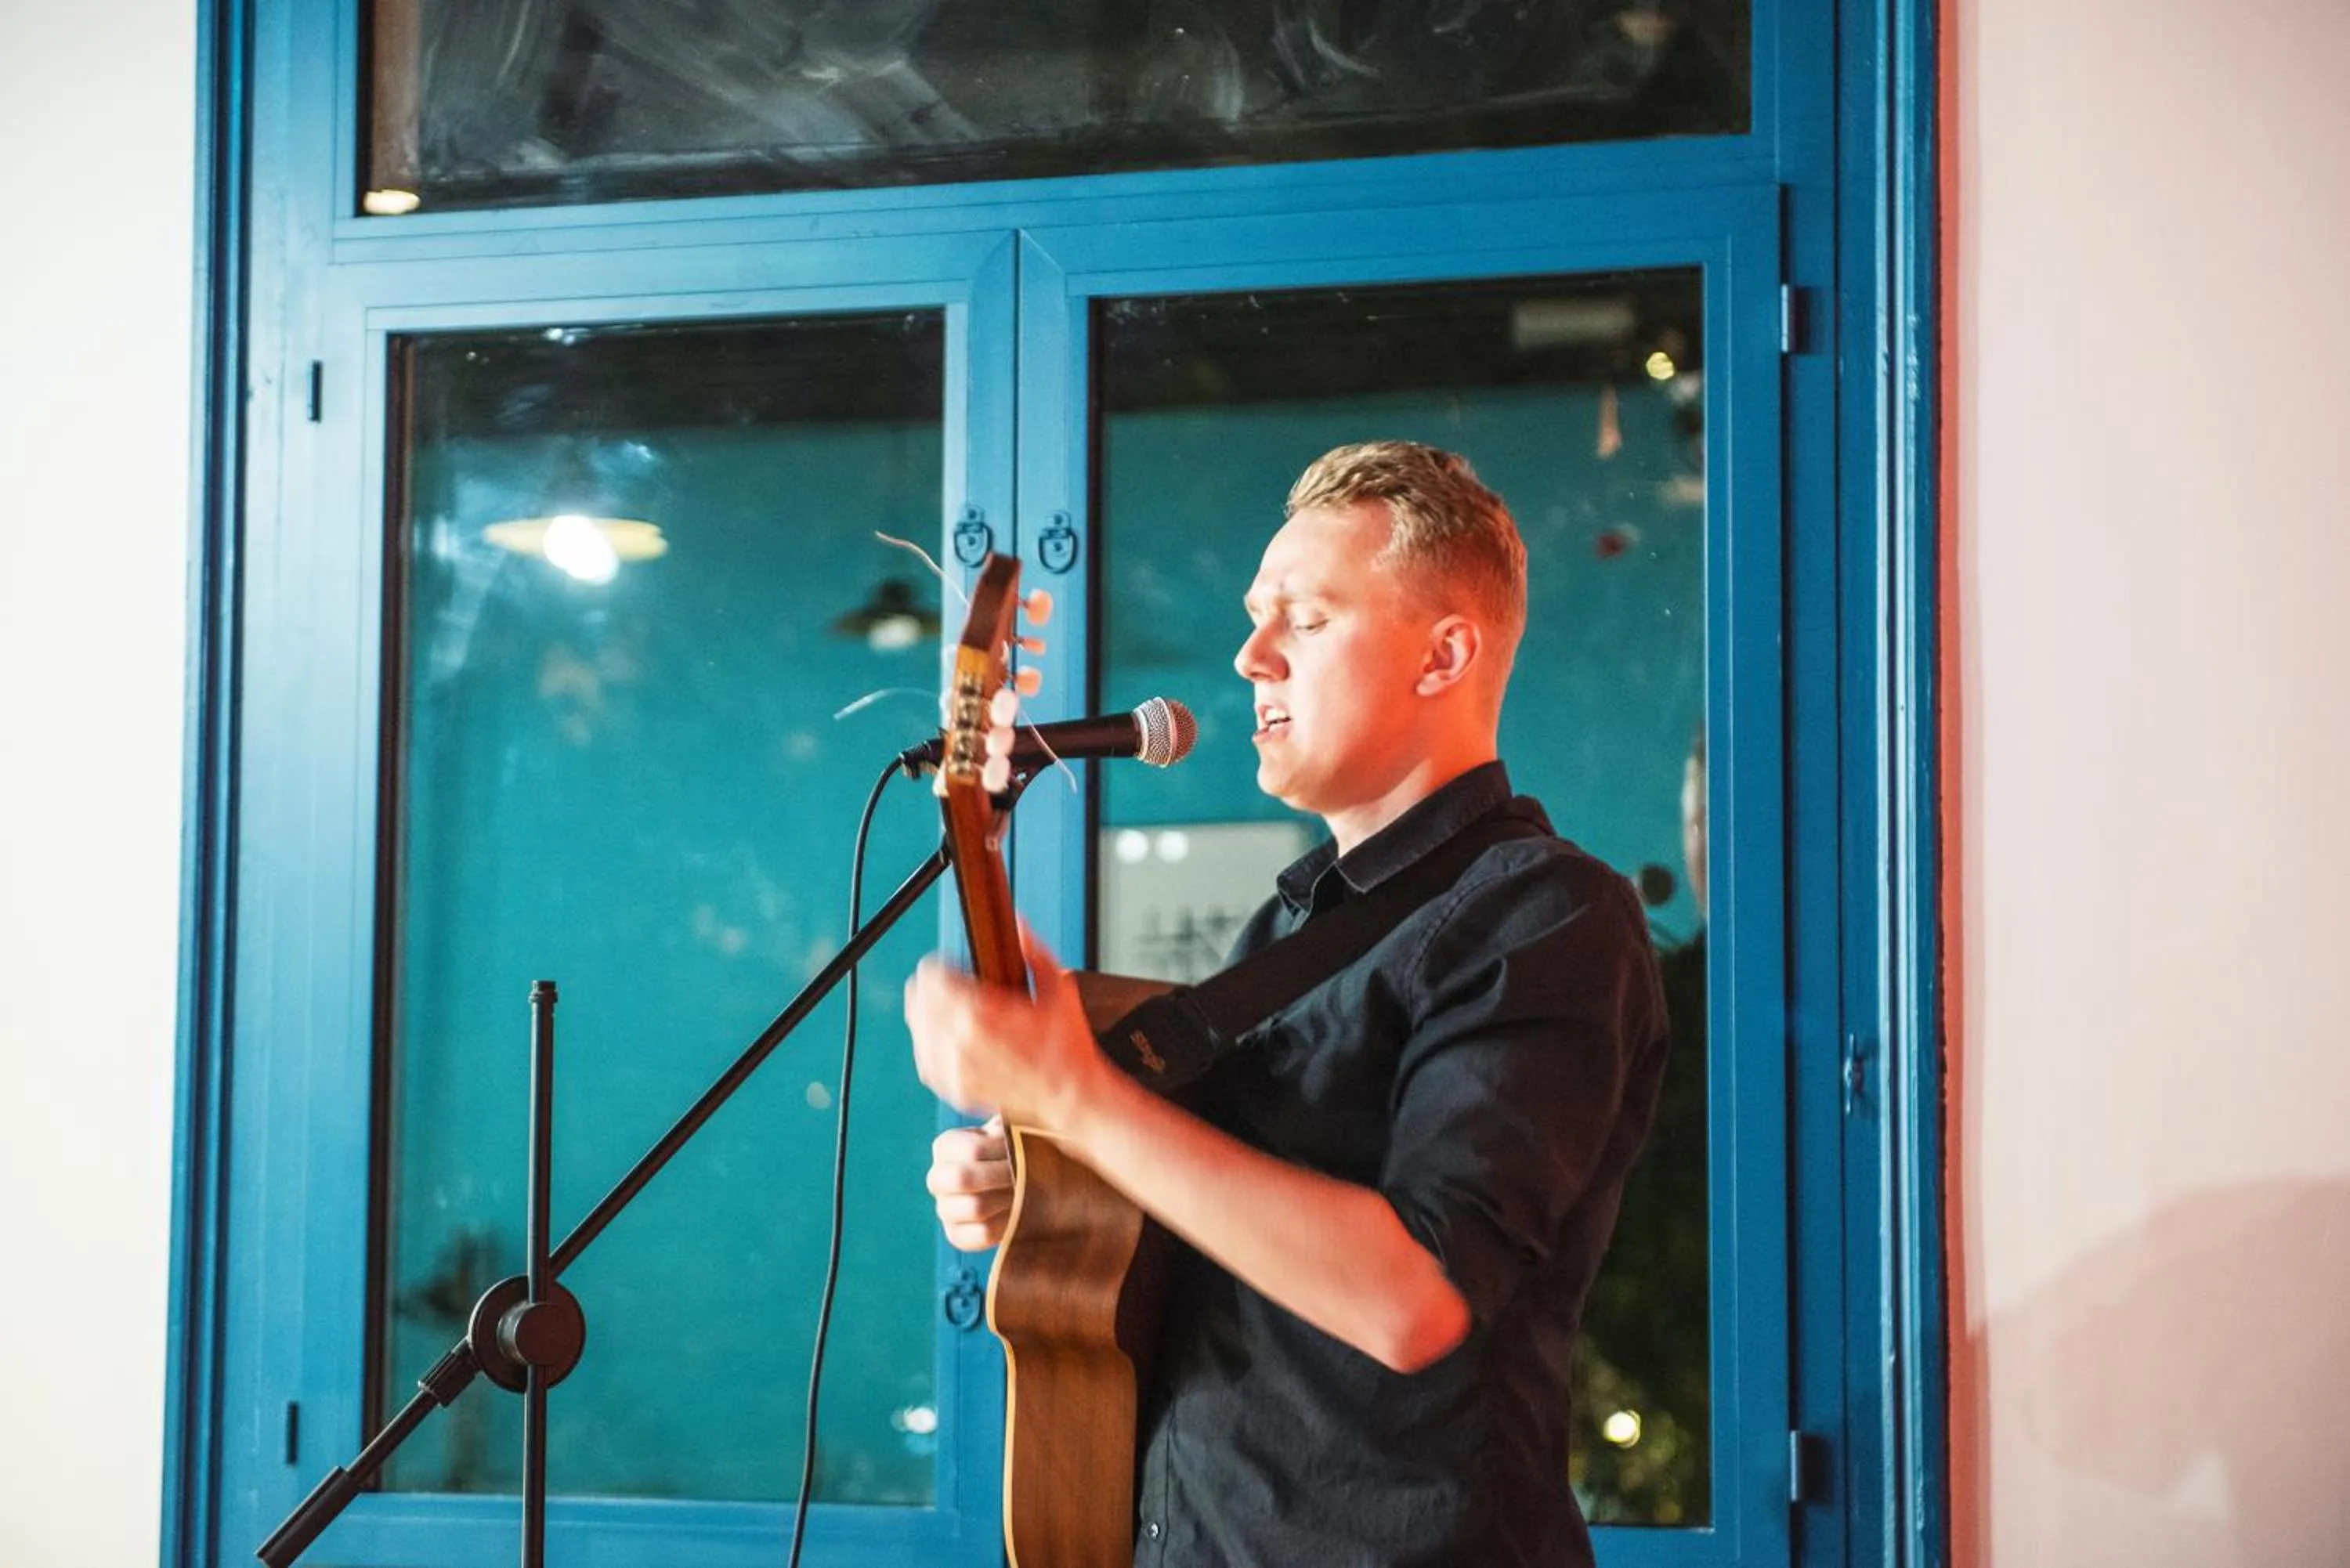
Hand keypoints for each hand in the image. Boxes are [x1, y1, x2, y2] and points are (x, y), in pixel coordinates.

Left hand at [905, 920, 1105, 1134]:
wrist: (1071, 1096)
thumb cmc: (1067, 1047)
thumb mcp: (1059, 988)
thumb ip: (1034, 951)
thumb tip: (1018, 925)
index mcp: (980, 1013)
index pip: (931, 975)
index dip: (940, 965)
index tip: (951, 966)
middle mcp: (959, 1042)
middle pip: (918, 999)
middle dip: (932, 987)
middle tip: (949, 985)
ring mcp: (954, 1069)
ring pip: (918, 1028)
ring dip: (929, 1015)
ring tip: (950, 1011)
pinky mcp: (954, 1089)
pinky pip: (925, 1058)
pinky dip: (932, 1045)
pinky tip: (949, 1039)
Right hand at [927, 1115, 1012, 1250]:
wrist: (1027, 1182)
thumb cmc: (1018, 1149)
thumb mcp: (1012, 1129)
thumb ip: (1008, 1124)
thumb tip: (1005, 1126)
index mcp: (947, 1145)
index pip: (972, 1151)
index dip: (1003, 1153)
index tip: (1022, 1152)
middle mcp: (938, 1177)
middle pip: (962, 1179)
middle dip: (1000, 1177)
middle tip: (1022, 1175)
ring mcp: (944, 1208)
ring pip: (974, 1207)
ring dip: (1007, 1199)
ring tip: (1023, 1192)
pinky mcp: (956, 1234)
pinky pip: (980, 1234)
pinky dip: (1004, 1224)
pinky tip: (1017, 1213)